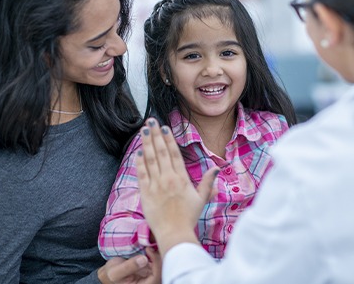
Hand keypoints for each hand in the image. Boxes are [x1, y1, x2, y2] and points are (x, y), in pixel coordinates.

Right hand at [98, 247, 161, 283]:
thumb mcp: (115, 272)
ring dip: (157, 253)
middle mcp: (149, 281)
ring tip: (149, 244)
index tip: (148, 249)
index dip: (156, 262)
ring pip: (162, 264)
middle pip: (163, 269)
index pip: (157, 276)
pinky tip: (149, 246)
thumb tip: (144, 259)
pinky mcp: (151, 269)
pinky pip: (158, 261)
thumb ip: (128, 267)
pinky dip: (155, 253)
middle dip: (159, 256)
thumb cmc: (111, 274)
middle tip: (151, 244)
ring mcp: (151, 275)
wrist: (110, 272)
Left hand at [136, 118, 218, 255]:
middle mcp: (168, 178)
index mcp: (182, 178)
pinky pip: (141, 174)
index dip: (168, 139)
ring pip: (150, 160)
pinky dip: (139, 162)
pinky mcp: (145, 193)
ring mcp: (155, 185)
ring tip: (143, 131)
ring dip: (146, 144)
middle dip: (155, 135)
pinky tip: (138, 152)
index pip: (174, 153)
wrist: (174, 233)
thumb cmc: (189, 217)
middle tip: (150, 121)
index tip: (164, 127)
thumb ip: (207, 182)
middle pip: (160, 152)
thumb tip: (216, 168)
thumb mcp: (201, 198)